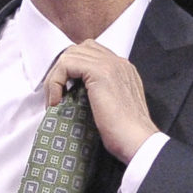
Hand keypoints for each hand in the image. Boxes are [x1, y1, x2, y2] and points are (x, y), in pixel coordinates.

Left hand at [44, 40, 158, 164]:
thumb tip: (76, 93)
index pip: (90, 53)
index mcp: (122, 69)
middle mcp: (118, 62)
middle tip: (55, 95)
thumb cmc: (125, 134)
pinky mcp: (100, 72)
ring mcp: (111, 64)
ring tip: (55, 100)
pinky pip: (66, 64)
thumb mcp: (113, 106)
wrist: (138, 142)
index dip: (72, 70)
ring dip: (56, 77)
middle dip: (61, 71)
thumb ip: (101, 92)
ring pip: (70, 55)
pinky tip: (57, 101)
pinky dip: (55, 81)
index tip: (63, 93)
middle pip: (78, 50)